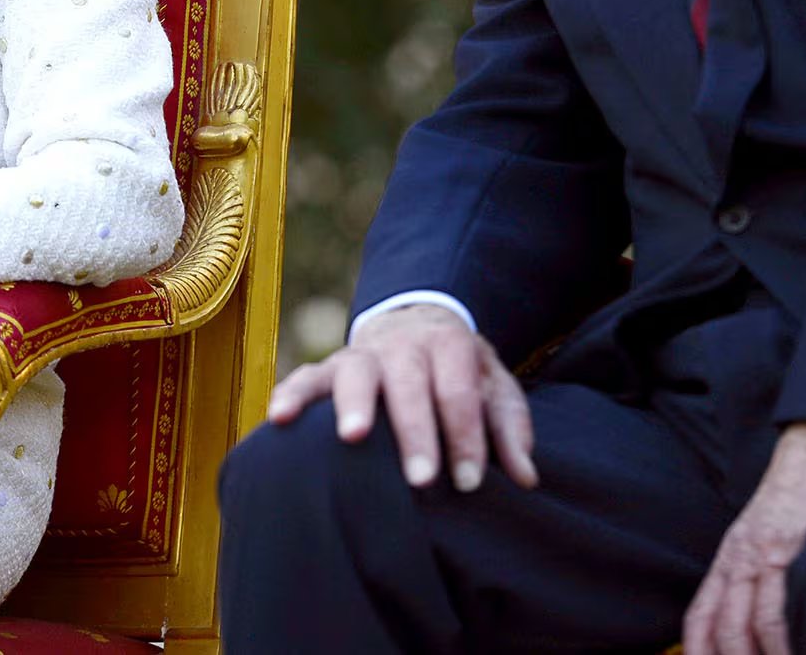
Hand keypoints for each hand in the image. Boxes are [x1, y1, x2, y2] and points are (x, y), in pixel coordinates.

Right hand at [266, 304, 538, 491]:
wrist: (414, 322)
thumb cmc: (458, 370)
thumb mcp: (493, 386)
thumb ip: (509, 426)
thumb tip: (526, 477)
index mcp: (449, 344)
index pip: (459, 390)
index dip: (465, 436)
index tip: (468, 483)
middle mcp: (403, 345)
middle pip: (410, 384)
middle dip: (416, 431)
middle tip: (422, 480)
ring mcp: (362, 353)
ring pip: (355, 372)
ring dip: (353, 404)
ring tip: (352, 438)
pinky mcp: (328, 366)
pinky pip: (307, 376)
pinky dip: (292, 394)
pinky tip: (279, 419)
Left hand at [682, 423, 805, 654]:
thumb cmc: (801, 493)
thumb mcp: (766, 532)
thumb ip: (759, 574)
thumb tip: (764, 623)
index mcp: (733, 556)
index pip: (703, 615)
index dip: (699, 651)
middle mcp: (743, 557)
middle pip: (725, 629)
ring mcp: (769, 554)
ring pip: (750, 624)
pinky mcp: (798, 549)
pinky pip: (784, 608)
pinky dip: (788, 642)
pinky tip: (800, 652)